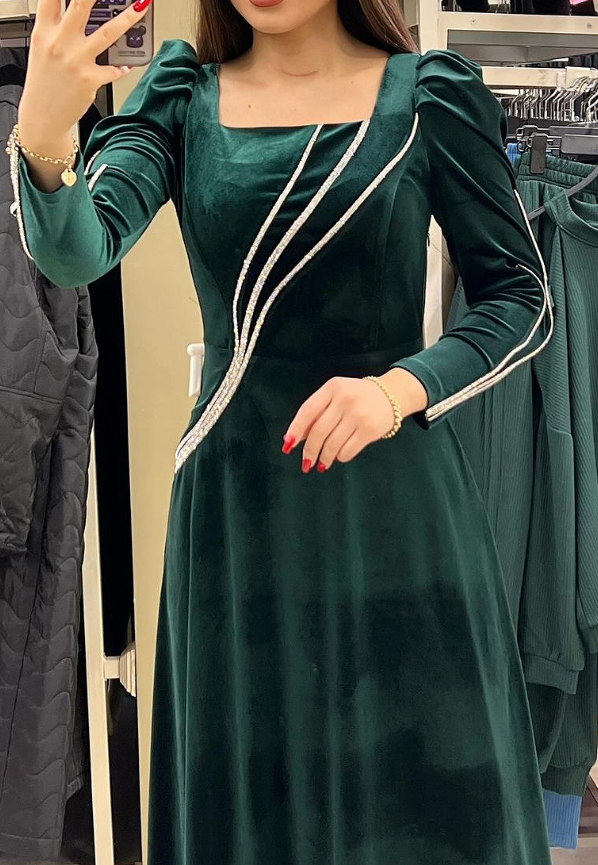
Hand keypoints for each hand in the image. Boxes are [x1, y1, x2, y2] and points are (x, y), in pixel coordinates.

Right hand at [18, 0, 152, 147]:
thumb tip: (78, 13)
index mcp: (43, 31)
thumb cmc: (44, 82)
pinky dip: (123, 67)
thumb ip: (56, 27)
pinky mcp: (90, 79)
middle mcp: (59, 42)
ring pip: (108, 33)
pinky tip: (128, 65)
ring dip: (128, 18)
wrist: (42, 116)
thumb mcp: (41, 48)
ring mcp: (76, 60)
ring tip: (141, 7)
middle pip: (81, 4)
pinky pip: (114, 69)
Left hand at [281, 368, 427, 471]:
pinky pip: (347, 450)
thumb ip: (317, 411)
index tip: (288, 445)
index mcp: (332, 387)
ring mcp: (358, 415)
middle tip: (306, 463)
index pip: (307, 411)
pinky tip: (338, 456)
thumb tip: (298, 437)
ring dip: (324, 458)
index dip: (295, 430)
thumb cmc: (357, 396)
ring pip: (332, 444)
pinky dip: (340, 457)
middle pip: (319, 431)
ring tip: (321, 463)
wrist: (392, 394)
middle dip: (309, 451)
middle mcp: (344, 399)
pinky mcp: (370, 430)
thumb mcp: (336, 394)